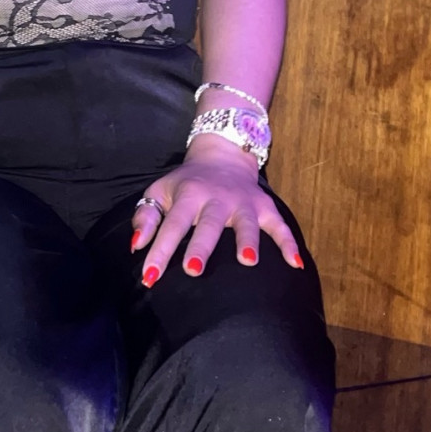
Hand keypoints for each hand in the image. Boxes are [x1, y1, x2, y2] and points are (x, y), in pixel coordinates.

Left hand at [131, 135, 303, 284]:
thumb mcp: (160, 190)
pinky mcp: (265, 207)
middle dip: (201, 246)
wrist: (223, 154)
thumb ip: (146, 217)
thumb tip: (136, 247)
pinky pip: (280, 226)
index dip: (160, 250)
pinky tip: (294, 264)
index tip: (149, 277)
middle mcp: (218, 198)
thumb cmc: (186, 183)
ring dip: (248, 240)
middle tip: (193, 270)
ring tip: (248, 261)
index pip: (172, 224)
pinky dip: (288, 243)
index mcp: (189, 194)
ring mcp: (245, 203)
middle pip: (209, 224)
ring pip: (247, 222)